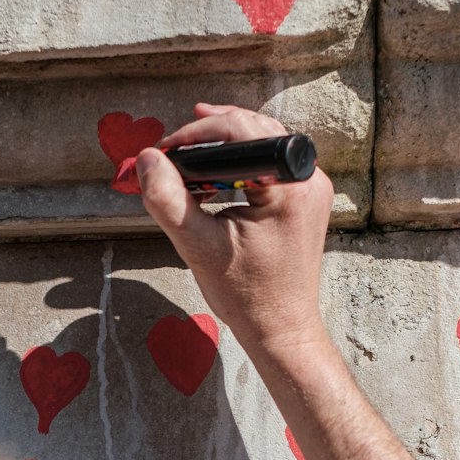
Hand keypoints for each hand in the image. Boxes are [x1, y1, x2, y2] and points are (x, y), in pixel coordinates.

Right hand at [136, 103, 334, 357]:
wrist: (280, 329)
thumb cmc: (246, 295)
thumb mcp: (197, 247)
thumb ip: (168, 200)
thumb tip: (146, 160)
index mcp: (289, 185)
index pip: (240, 131)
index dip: (196, 134)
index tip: (165, 151)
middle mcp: (309, 179)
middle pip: (255, 129)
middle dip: (210, 133)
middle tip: (173, 147)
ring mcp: (312, 188)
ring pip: (264, 143)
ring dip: (226, 144)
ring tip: (189, 152)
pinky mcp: (306, 200)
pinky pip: (272, 164)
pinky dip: (242, 163)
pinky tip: (217, 173)